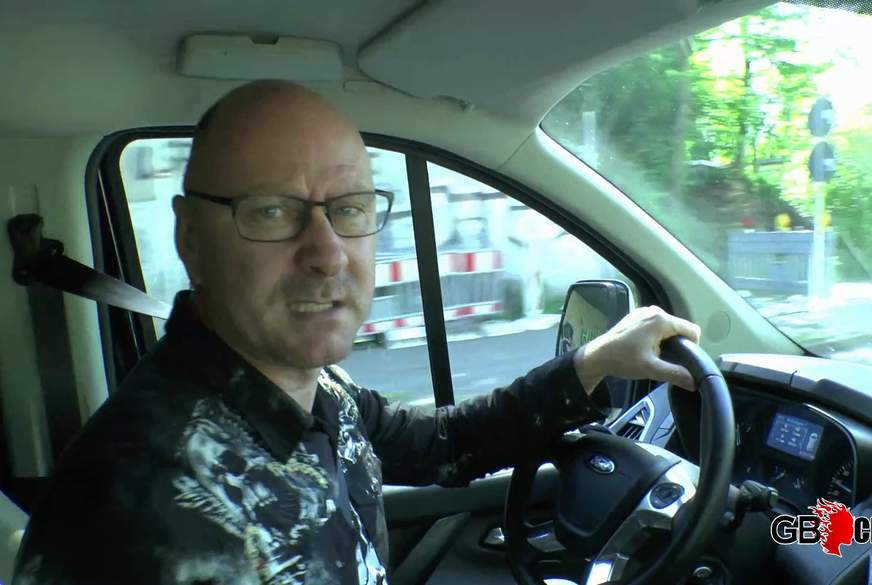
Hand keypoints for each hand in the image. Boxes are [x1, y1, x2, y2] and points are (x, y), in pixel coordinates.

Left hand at [573, 306, 701, 392]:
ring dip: (666, 340)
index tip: (682, 359)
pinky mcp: (636, 316)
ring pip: (668, 327)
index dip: (692, 346)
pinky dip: (656, 336)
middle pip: (679, 328)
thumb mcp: (651, 369)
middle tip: (666, 359)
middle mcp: (654, 311)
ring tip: (654, 355)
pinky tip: (645, 348)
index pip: (692, 330)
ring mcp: (644, 312)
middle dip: (678, 344)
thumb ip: (675, 374)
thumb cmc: (623, 360)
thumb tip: (694, 382)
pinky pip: (656, 325)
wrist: (597, 355)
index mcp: (661, 320)